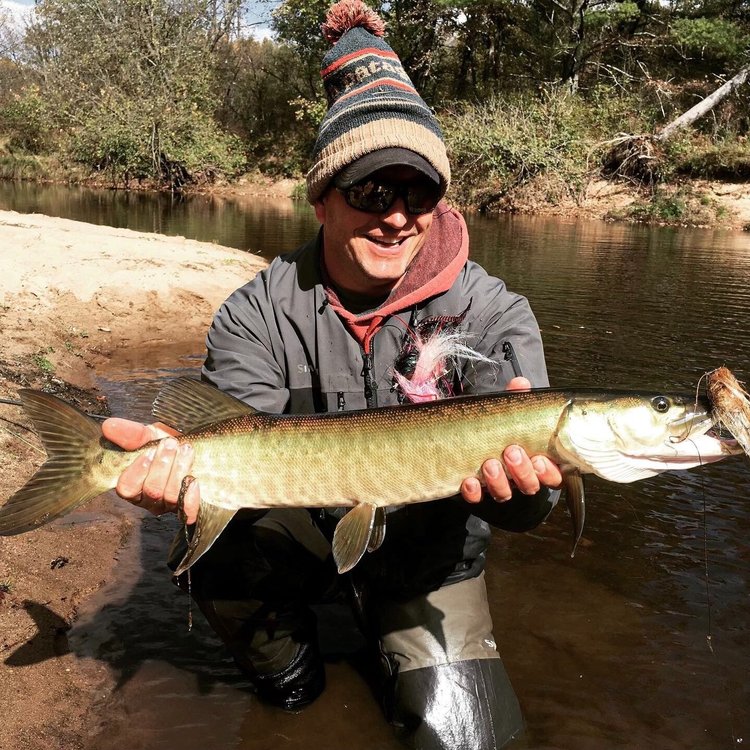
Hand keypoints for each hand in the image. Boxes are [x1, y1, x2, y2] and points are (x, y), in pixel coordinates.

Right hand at [102, 418, 199, 523]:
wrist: (200, 449)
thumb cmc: (170, 445)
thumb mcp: (151, 435)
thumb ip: (131, 433)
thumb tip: (108, 426)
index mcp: (134, 484)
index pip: (127, 488)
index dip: (137, 471)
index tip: (149, 452)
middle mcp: (150, 499)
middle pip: (151, 491)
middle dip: (162, 465)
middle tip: (170, 444)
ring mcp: (170, 506)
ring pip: (170, 496)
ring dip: (179, 470)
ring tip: (186, 450)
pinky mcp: (190, 509)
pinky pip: (188, 512)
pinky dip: (190, 496)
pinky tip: (194, 480)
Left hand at [460, 376, 562, 503]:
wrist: (465, 436)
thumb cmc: (498, 426)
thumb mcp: (509, 411)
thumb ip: (516, 398)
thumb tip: (520, 383)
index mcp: (535, 460)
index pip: (553, 476)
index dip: (549, 472)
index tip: (539, 459)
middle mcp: (518, 476)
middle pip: (530, 485)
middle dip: (522, 471)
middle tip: (511, 451)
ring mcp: (497, 485)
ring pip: (505, 493)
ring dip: (499, 481)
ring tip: (490, 463)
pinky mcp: (475, 490)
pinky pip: (476, 498)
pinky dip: (474, 491)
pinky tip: (469, 480)